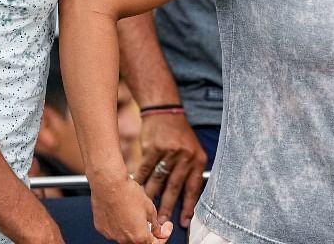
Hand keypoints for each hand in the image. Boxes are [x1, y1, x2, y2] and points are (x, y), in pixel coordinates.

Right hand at [92, 175, 171, 243]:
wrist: (108, 184)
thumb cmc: (128, 193)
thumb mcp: (150, 208)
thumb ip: (154, 224)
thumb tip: (157, 230)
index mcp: (139, 236)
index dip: (163, 236)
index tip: (165, 229)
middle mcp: (124, 239)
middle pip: (139, 242)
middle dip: (147, 233)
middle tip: (151, 222)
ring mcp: (112, 235)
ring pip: (126, 237)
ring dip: (133, 229)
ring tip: (134, 213)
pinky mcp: (102, 228)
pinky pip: (114, 230)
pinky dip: (120, 225)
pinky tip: (122, 212)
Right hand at [134, 112, 206, 228]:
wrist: (165, 112)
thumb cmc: (179, 134)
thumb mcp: (193, 150)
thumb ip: (190, 171)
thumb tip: (186, 200)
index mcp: (197, 159)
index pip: (193, 188)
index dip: (188, 207)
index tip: (183, 222)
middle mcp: (184, 156)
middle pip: (174, 187)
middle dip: (167, 207)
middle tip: (160, 222)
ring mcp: (168, 152)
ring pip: (158, 180)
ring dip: (151, 198)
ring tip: (145, 210)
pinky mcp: (153, 148)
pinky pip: (145, 170)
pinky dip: (140, 182)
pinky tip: (136, 191)